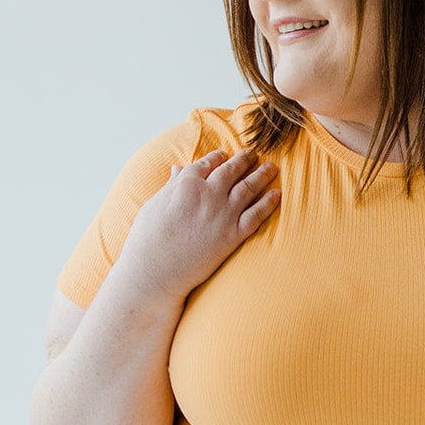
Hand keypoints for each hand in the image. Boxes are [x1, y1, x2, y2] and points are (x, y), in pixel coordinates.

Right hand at [116, 148, 279, 302]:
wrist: (156, 271)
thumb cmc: (147, 239)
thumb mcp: (154, 204)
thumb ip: (171, 186)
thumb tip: (178, 169)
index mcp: (186, 183)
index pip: (208, 162)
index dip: (220, 157)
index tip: (226, 155)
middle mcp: (208, 193)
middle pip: (232, 170)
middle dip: (245, 159)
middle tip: (254, 154)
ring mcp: (223, 214)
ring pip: (249, 187)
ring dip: (262, 175)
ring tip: (272, 168)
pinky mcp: (233, 235)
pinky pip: (257, 214)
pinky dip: (269, 202)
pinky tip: (277, 194)